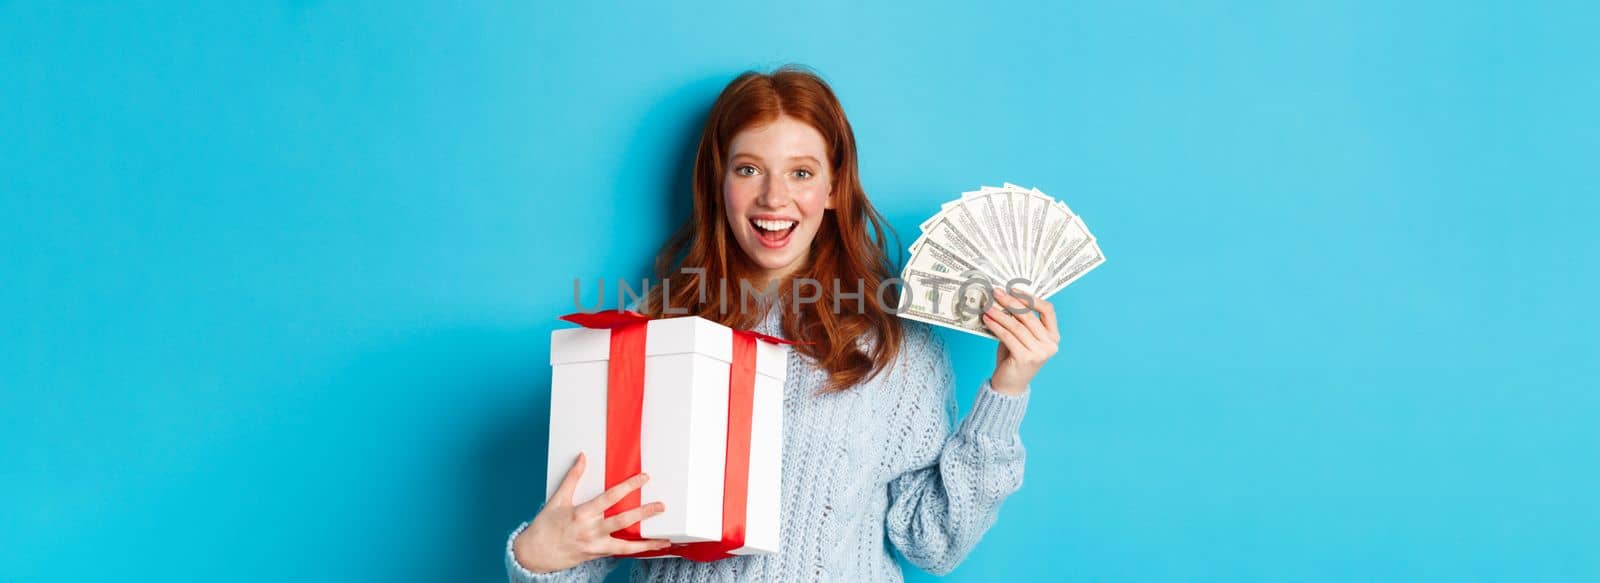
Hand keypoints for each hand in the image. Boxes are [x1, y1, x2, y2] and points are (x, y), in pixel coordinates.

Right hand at [511, 452, 672, 573]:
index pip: (610, 497)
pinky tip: (651, 547)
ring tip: (665, 539)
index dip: (629, 486)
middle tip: (661, 506)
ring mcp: (595, 545)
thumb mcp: (557, 500)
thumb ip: (572, 478)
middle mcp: (590, 530)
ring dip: (646, 542)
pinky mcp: (597, 555)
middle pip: (622, 521)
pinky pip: (620, 553)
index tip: (644, 478)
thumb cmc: (545, 526)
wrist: (534, 555)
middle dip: (643, 513)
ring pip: (625, 545)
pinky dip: (636, 550)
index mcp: (581, 513)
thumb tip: (582, 457)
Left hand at [981, 287, 1059, 395]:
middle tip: (996, 293)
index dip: (1031, 298)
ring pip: (1016, 326)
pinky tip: (987, 320)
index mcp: (1053, 337)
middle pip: (1029, 316)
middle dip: (1011, 302)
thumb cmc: (1014, 358)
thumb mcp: (1021, 337)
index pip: (1047, 310)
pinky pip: (1008, 336)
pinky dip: (996, 326)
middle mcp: (1050, 344)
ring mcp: (1039, 352)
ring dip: (1000, 314)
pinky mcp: (1025, 358)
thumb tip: (1005, 298)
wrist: (1010, 386)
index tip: (1014, 289)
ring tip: (988, 307)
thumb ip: (1019, 321)